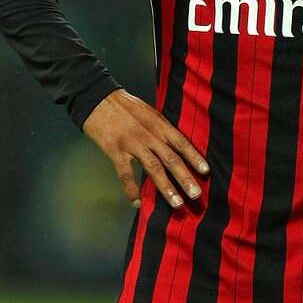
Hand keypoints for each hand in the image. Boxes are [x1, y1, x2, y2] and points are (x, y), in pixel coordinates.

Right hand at [82, 89, 208, 209]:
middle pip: (171, 158)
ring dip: (166, 187)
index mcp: (159, 124)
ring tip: (176, 203)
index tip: (206, 171)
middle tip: (196, 195)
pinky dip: (132, 189)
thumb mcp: (149, 112)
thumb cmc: (124, 106)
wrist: (97, 99)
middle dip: (185, 178)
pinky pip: (126, 174)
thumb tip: (175, 146)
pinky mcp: (115, 151)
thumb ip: (161, 129)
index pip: (181, 142)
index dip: (194, 157)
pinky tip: (137, 202)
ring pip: (153, 168)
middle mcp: (149, 134)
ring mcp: (132, 143)